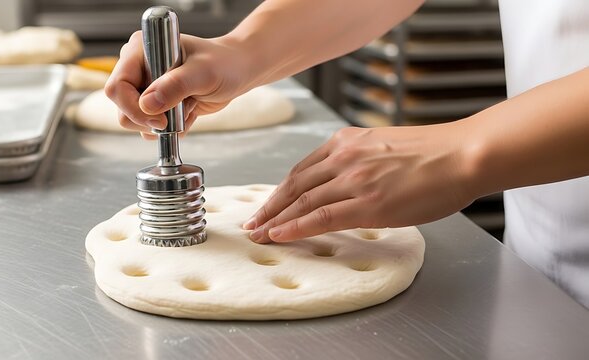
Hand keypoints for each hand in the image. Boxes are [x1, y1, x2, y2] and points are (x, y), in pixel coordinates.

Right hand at [104, 32, 254, 138]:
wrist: (237, 72)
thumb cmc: (223, 63)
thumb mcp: (203, 73)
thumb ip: (175, 86)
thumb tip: (147, 104)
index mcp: (140, 50)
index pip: (118, 87)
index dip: (134, 108)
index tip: (160, 120)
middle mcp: (138, 68)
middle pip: (122, 107)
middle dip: (150, 119)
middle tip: (177, 115)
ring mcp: (146, 87)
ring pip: (136, 120)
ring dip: (164, 124)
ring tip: (187, 107)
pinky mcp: (156, 103)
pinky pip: (152, 126)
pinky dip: (171, 127)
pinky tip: (188, 112)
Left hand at [243, 124, 478, 242]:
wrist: (463, 154)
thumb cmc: (433, 154)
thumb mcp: (384, 146)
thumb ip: (358, 160)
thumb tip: (344, 181)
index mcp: (346, 142)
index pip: (301, 169)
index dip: (280, 191)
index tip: (268, 205)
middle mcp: (343, 157)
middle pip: (294, 185)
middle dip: (270, 206)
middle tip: (253, 223)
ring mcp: (353, 179)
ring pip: (302, 202)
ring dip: (276, 220)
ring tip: (259, 234)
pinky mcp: (367, 203)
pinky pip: (321, 218)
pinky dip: (295, 227)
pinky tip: (280, 235)